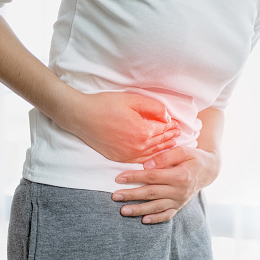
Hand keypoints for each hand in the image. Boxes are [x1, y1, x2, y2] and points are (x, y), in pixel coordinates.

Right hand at [57, 92, 179, 163]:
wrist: (81, 116)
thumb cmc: (105, 105)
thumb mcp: (133, 100)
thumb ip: (154, 108)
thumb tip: (167, 117)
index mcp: (143, 131)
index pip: (164, 129)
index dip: (172, 125)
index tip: (177, 123)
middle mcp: (138, 146)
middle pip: (160, 142)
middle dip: (170, 136)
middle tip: (178, 133)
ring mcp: (128, 154)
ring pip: (152, 153)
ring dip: (163, 147)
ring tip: (171, 143)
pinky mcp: (119, 158)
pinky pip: (140, 159)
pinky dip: (151, 157)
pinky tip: (155, 154)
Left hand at [111, 146, 220, 222]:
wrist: (209, 170)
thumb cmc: (194, 157)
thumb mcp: (183, 151)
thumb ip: (164, 157)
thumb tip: (146, 166)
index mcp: (180, 175)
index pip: (152, 177)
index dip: (135, 177)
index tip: (119, 178)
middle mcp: (180, 190)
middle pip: (151, 193)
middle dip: (131, 195)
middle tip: (115, 196)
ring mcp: (180, 200)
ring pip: (156, 206)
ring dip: (139, 210)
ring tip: (123, 211)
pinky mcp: (180, 205)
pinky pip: (167, 215)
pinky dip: (156, 219)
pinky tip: (143, 220)